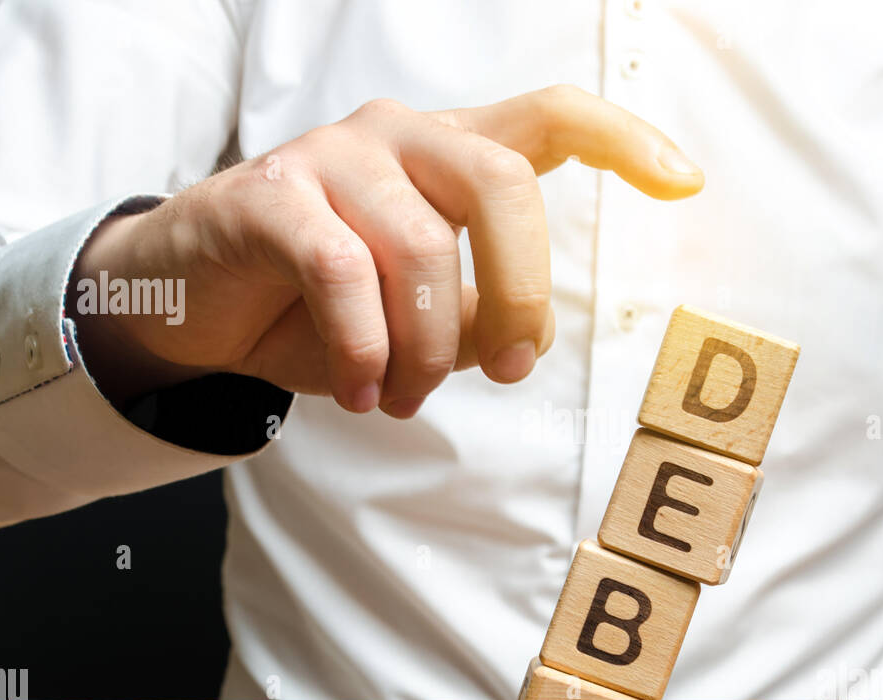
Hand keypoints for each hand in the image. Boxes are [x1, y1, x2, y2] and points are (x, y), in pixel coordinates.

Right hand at [71, 85, 702, 417]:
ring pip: (420, 246)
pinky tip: (363, 387)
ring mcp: (330, 157)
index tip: (684, 183)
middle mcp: (398, 136)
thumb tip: (521, 337)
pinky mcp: (265, 195)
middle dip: (521, 291)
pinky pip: (341, 275)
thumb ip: (480, 318)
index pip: (551, 118)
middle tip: (510, 368)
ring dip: (427, 349)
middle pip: (502, 183)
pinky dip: (364, 350)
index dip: (625, 143)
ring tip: (406, 398)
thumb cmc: (322, 308)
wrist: (198, 305)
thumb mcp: (420, 322)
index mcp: (449, 155)